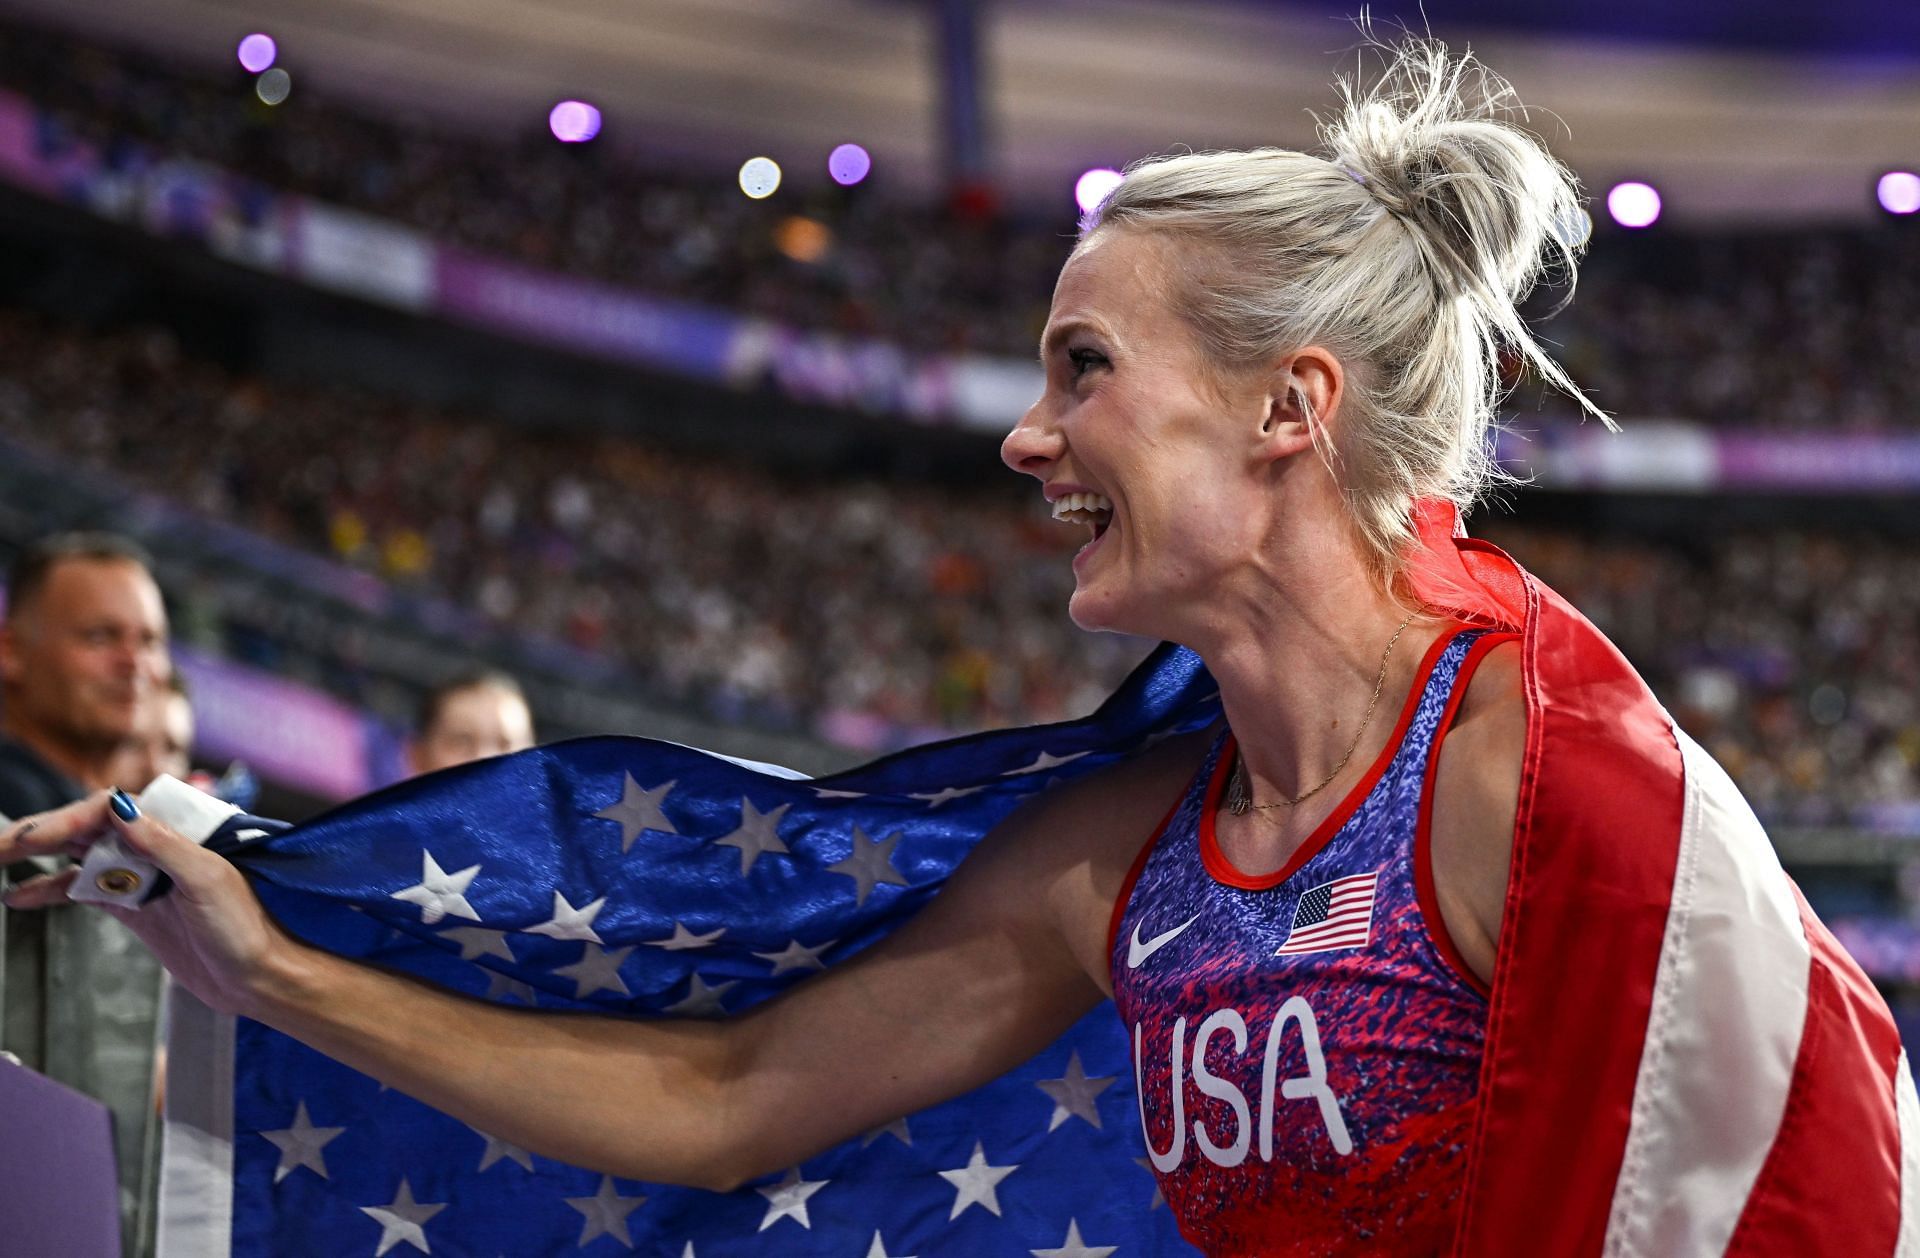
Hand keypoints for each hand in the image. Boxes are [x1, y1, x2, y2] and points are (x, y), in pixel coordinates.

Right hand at [1, 792, 304, 1017]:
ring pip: (80, 857)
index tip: (34, 839)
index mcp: (177, 832)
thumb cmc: (246, 928)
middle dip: (40, 834)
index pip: (109, 811)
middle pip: (88, 830)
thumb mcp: (206, 879)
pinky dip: (52, 890)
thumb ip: (161, 843)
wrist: (256, 977)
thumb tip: (120, 807)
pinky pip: (85, 891)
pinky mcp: (135, 908)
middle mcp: (157, 849)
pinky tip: (19, 895)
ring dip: (38, 858)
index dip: (67, 820)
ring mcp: (143, 878)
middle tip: (0, 846)